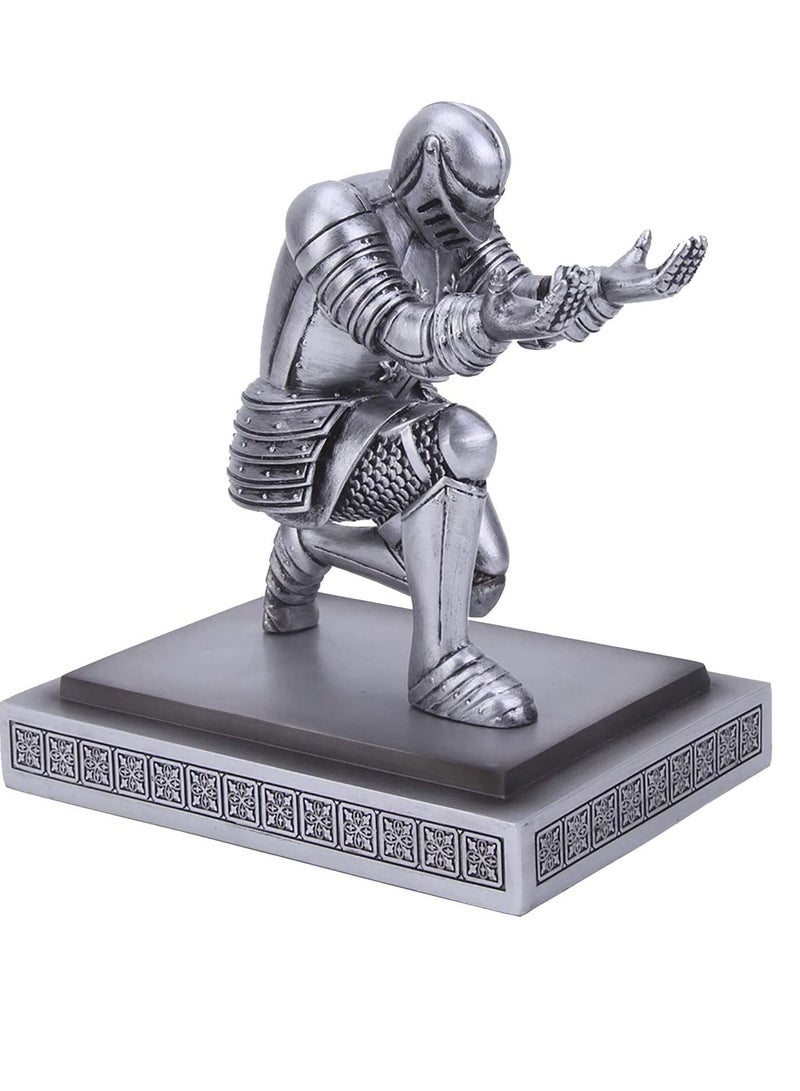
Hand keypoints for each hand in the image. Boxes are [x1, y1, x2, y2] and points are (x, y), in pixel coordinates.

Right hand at [481, 266, 596, 340]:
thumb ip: (497, 286)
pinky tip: (584, 278)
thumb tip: (499, 270)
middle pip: (565, 307)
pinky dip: (579, 292)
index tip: (565, 281)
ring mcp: (555, 325)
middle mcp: (547, 327)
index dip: (557, 295)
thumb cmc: (494, 313)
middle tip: (580, 271)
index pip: (548, 309)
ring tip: (585, 271)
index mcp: (533, 323)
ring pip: (572, 307)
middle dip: (573, 288)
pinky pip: (572, 306)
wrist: (497, 327)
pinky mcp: (558, 320)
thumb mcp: (493, 299)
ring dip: (580, 288)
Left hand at [600, 230, 706, 304]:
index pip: (682, 266)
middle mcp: (663, 286)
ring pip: (680, 270)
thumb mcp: (634, 256)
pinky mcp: (652, 287)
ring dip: (689, 256)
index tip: (699, 239)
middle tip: (701, 239)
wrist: (604, 285)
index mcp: (661, 279)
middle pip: (685, 269)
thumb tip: (648, 231)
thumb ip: (643, 246)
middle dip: (695, 254)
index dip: (692, 254)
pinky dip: (677, 258)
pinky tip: (683, 246)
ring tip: (694, 241)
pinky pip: (669, 271)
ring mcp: (659, 288)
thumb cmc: (618, 274)